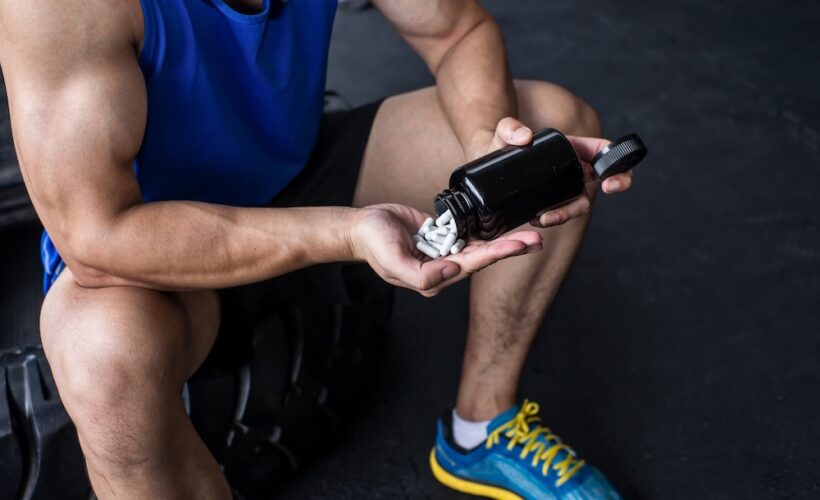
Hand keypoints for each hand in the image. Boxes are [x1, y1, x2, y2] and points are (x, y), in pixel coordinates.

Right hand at [349, 204, 541, 296]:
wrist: (363, 227)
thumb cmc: (374, 244)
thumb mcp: (392, 262)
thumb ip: (421, 275)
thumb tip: (452, 271)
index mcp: (435, 277)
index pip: (471, 265)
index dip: (495, 254)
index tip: (515, 246)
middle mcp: (445, 267)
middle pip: (483, 257)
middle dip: (510, 249)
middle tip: (536, 241)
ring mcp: (446, 251)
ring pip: (481, 246)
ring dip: (505, 240)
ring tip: (530, 236)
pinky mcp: (445, 235)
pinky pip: (470, 233)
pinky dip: (489, 230)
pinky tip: (507, 225)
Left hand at [474, 118, 635, 228]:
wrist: (483, 162)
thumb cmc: (499, 143)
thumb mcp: (503, 133)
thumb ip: (510, 128)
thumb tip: (525, 137)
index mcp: (571, 147)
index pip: (602, 151)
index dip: (618, 162)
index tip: (611, 178)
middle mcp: (572, 168)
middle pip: (604, 179)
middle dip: (613, 186)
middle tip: (600, 193)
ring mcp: (562, 188)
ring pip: (578, 203)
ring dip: (568, 212)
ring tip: (544, 217)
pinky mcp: (548, 203)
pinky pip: (558, 214)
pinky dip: (552, 218)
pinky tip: (535, 220)